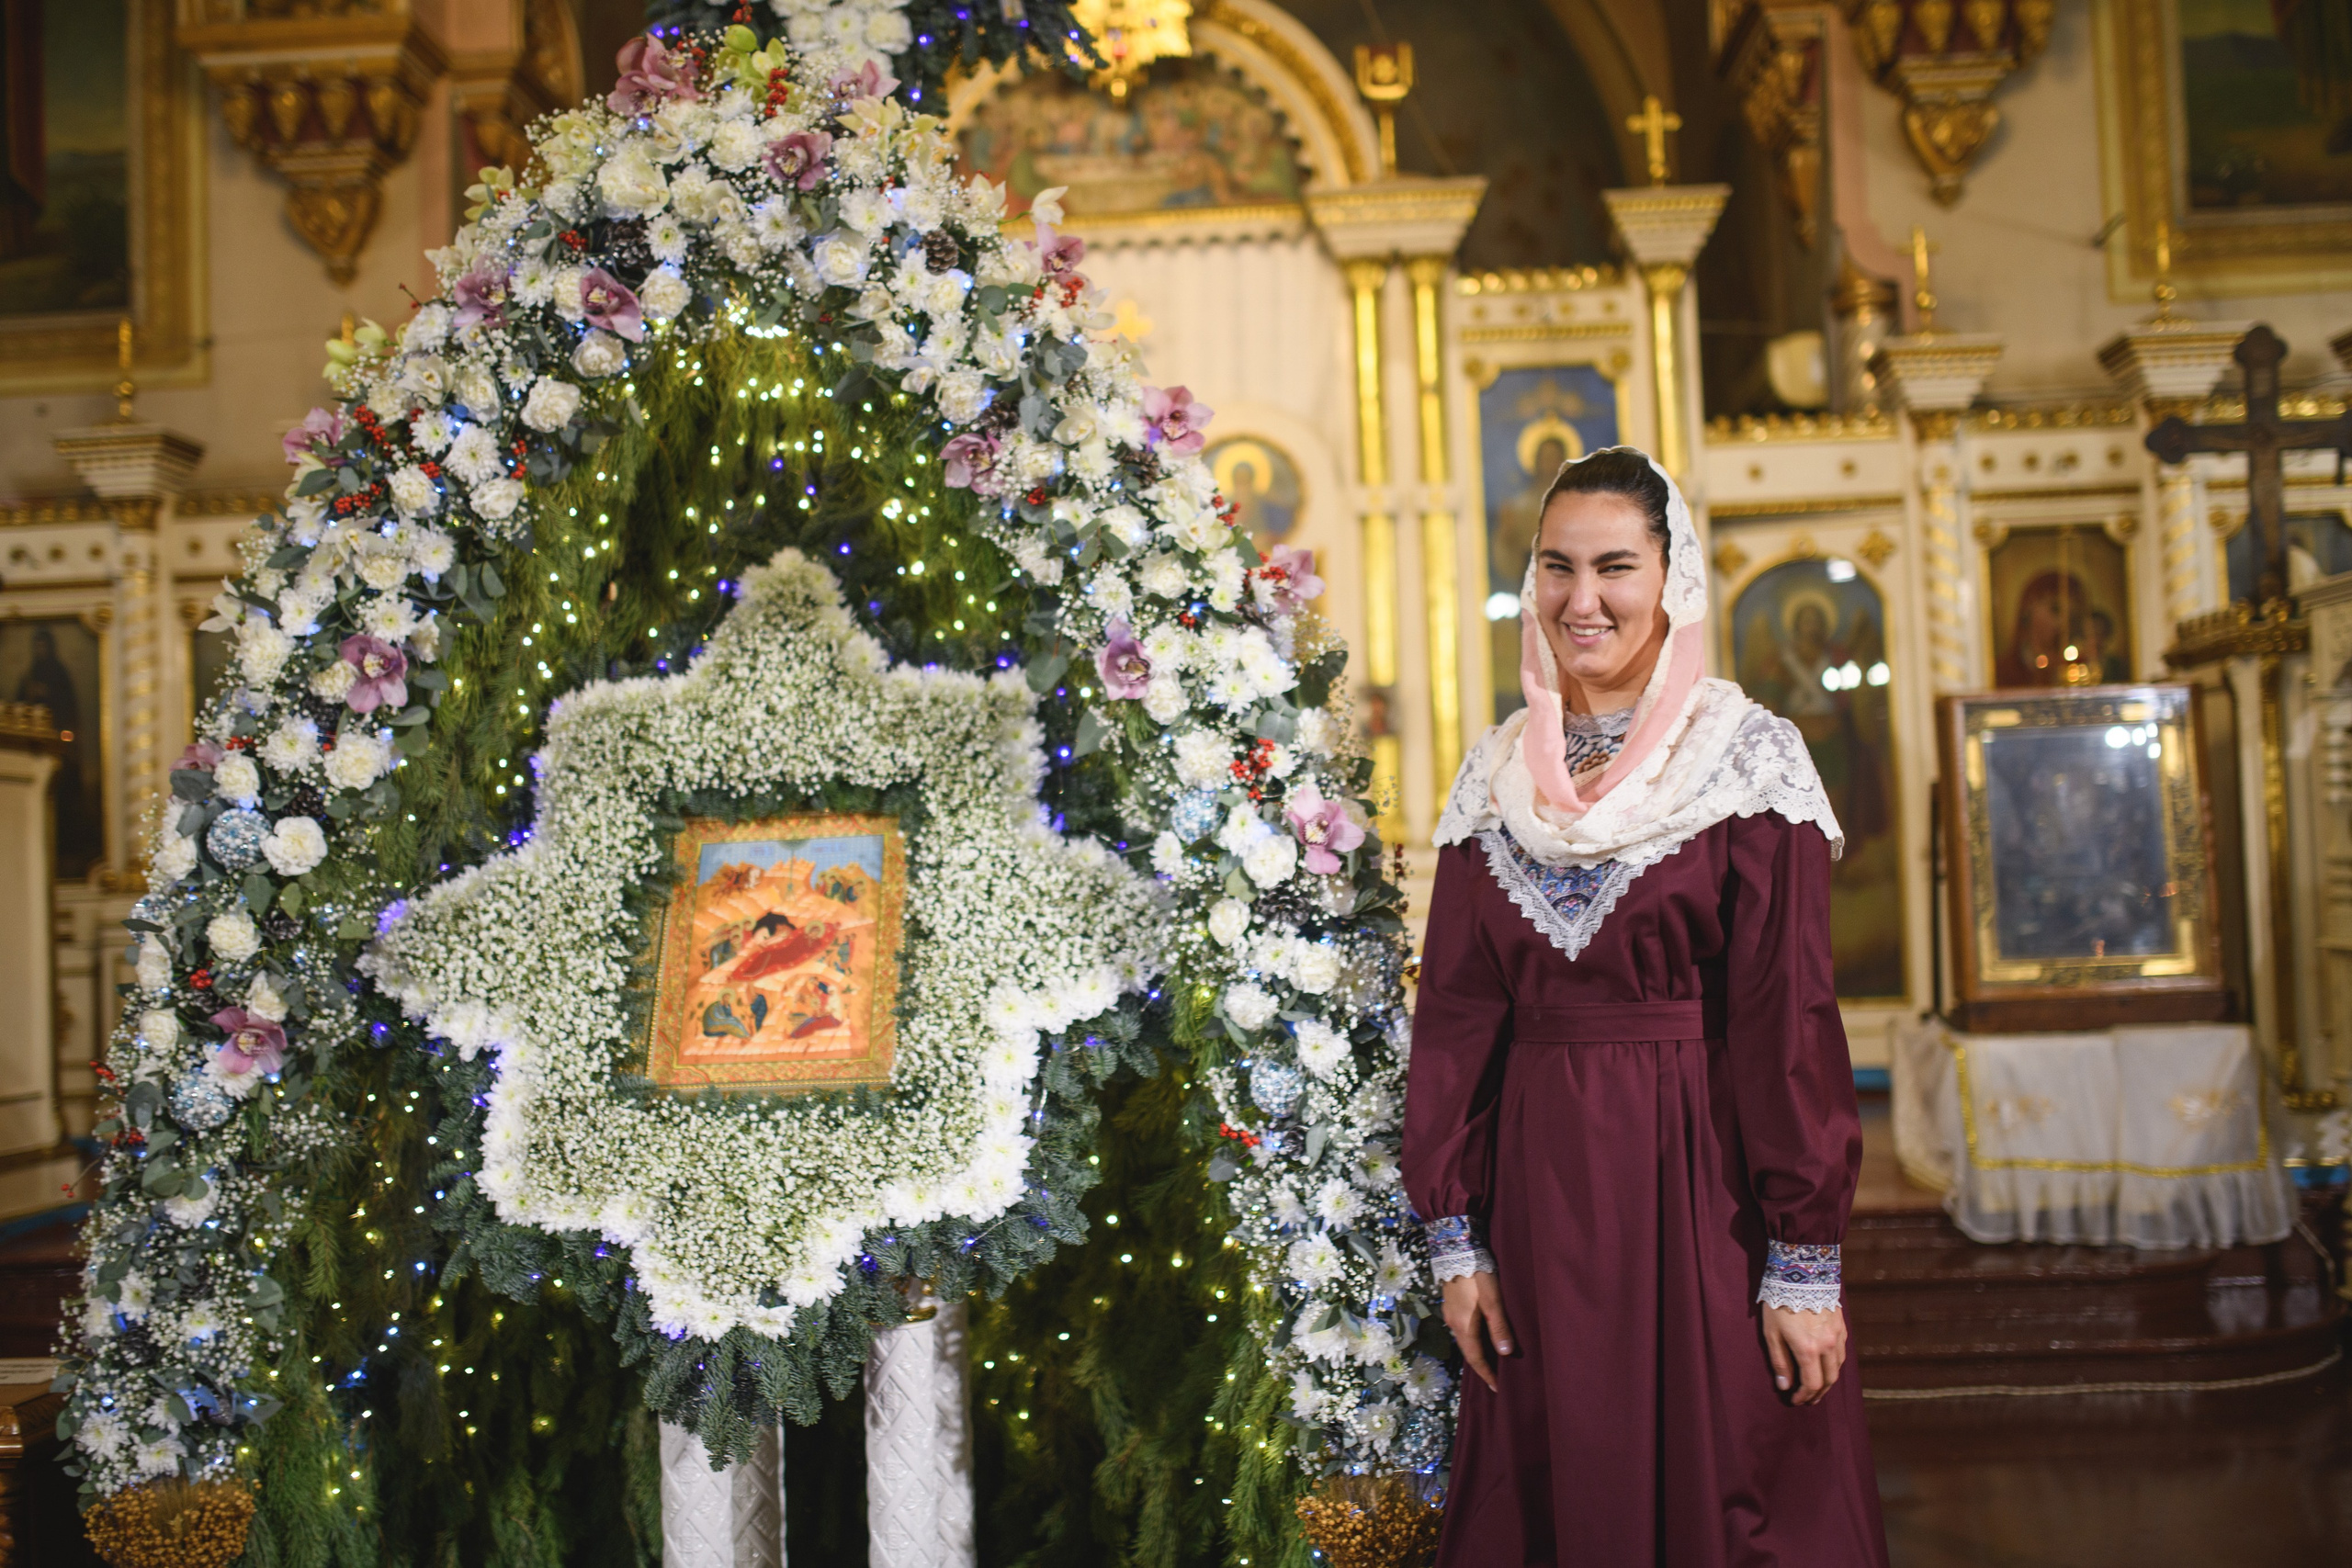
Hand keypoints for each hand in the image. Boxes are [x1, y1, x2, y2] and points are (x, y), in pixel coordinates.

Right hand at [1441, 1272, 1514, 1391]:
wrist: (1455, 1250)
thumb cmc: (1477, 1276)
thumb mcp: (1493, 1300)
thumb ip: (1499, 1326)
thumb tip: (1506, 1354)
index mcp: (1464, 1326)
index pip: (1475, 1358)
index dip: (1486, 1373)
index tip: (1497, 1388)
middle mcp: (1453, 1323)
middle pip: (1468, 1351)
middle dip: (1481, 1366)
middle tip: (1495, 1378)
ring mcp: (1450, 1313)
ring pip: (1464, 1340)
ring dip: (1476, 1352)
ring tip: (1491, 1360)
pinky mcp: (1450, 1304)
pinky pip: (1461, 1329)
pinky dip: (1472, 1339)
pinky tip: (1481, 1336)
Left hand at [1761, 1302, 1846, 1404]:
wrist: (1802, 1274)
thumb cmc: (1780, 1303)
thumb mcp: (1771, 1333)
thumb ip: (1779, 1361)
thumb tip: (1784, 1386)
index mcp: (1808, 1350)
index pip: (1811, 1384)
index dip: (1804, 1396)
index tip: (1795, 1400)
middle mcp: (1827, 1346)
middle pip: (1828, 1380)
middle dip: (1818, 1393)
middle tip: (1808, 1400)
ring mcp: (1837, 1336)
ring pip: (1838, 1368)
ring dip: (1828, 1381)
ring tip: (1817, 1387)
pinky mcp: (1842, 1327)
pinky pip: (1841, 1353)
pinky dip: (1834, 1365)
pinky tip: (1825, 1366)